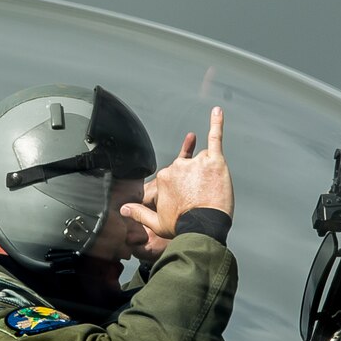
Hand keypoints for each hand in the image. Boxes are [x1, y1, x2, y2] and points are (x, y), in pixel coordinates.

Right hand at [120, 106, 231, 242]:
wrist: (204, 229)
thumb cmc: (182, 226)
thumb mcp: (156, 223)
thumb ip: (138, 213)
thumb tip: (122, 209)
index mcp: (164, 178)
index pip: (173, 176)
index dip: (181, 190)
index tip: (185, 202)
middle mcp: (177, 166)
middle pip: (188, 166)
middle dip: (194, 181)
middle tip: (199, 199)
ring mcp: (196, 162)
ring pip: (202, 160)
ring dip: (207, 173)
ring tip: (210, 191)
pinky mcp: (214, 161)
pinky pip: (215, 138)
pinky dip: (216, 124)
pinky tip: (217, 111)